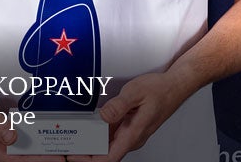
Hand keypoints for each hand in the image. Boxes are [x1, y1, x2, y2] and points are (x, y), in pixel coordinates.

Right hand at [0, 92, 65, 161]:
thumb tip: (11, 138)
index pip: (17, 161)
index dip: (38, 160)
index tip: (56, 158)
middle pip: (22, 159)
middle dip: (43, 156)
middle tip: (64, 153)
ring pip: (22, 153)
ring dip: (39, 150)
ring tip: (60, 147)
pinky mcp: (1, 138)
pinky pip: (20, 144)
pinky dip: (33, 141)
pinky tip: (46, 138)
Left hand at [65, 72, 188, 161]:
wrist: (176, 85)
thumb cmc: (161, 90)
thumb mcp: (137, 92)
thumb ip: (119, 105)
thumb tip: (103, 115)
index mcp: (133, 134)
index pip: (108, 158)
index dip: (88, 160)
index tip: (73, 155)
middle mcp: (131, 138)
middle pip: (103, 154)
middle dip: (83, 152)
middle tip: (64, 146)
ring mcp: (130, 133)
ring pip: (106, 145)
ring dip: (89, 143)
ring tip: (72, 137)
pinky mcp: (129, 127)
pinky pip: (110, 135)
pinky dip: (96, 133)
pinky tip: (87, 126)